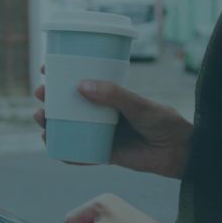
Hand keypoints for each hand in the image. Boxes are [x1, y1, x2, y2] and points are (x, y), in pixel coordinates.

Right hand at [34, 66, 193, 178]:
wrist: (181, 152)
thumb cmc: (165, 121)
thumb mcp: (139, 104)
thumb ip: (114, 95)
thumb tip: (81, 86)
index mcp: (111, 95)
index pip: (81, 80)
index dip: (61, 74)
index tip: (46, 68)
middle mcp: (104, 112)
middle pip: (70, 105)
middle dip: (50, 100)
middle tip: (40, 94)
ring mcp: (103, 133)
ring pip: (71, 128)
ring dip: (52, 124)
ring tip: (41, 119)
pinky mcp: (106, 154)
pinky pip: (81, 154)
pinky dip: (67, 153)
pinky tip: (54, 149)